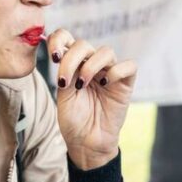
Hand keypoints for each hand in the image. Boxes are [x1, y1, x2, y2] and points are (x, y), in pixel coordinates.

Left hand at [47, 29, 136, 170]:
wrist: (86, 143)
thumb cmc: (73, 120)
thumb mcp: (63, 94)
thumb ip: (65, 72)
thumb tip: (61, 52)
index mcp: (73, 64)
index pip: (67, 38)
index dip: (59, 39)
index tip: (53, 56)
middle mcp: (91, 64)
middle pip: (84, 45)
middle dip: (71, 59)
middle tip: (64, 81)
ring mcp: (110, 72)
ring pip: (106, 52)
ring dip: (91, 66)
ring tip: (82, 85)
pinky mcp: (126, 83)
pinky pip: (128, 65)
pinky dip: (116, 71)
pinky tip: (105, 84)